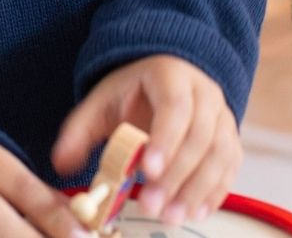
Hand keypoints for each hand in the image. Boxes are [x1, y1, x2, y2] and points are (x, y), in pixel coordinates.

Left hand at [50, 55, 241, 227]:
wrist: (165, 77)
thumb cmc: (131, 92)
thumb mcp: (101, 102)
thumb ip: (80, 130)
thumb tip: (60, 163)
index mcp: (171, 75)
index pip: (174, 107)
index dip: (164, 140)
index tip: (147, 171)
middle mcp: (203, 93)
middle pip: (199, 136)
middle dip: (175, 175)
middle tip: (151, 206)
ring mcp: (222, 116)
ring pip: (219, 154)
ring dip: (196, 189)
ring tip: (171, 216)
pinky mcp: (231, 139)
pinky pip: (230, 167)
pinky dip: (215, 192)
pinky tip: (195, 212)